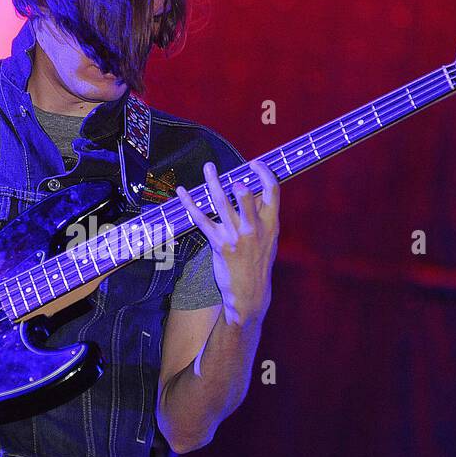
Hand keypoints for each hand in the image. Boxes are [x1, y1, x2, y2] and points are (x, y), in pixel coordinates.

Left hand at [176, 159, 279, 326]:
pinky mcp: (218, 244)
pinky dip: (190, 204)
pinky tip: (183, 192)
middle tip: (229, 170)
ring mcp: (235, 236)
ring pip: (222, 203)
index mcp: (271, 224)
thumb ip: (261, 215)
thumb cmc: (258, 262)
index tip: (255, 164)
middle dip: (236, 181)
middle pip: (245, 197)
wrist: (250, 293)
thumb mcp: (270, 238)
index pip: (272, 192)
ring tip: (208, 167)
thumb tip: (251, 190)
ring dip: (213, 183)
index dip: (264, 174)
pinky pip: (202, 219)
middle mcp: (254, 228)